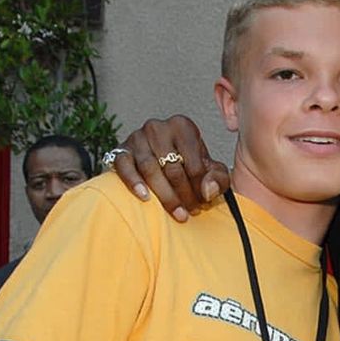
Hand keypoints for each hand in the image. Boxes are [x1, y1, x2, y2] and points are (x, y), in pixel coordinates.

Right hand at [113, 117, 229, 221]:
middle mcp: (158, 127)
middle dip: (183, 195)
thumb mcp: (211, 169)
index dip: (199, 188)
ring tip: (176, 213)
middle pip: (172, 169)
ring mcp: (137, 137)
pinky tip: (145, 197)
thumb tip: (207, 190)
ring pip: (150, 169)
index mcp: (183, 127)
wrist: (161, 161)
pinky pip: (124, 166)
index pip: (193, 163)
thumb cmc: (188, 164)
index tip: (203, 204)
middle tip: (189, 213)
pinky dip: (133, 182)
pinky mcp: (121, 149)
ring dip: (164, 195)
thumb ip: (218, 179)